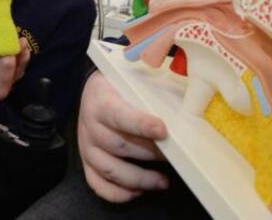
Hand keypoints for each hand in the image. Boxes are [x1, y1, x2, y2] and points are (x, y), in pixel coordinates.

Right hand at [78, 71, 168, 201]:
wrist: (92, 91)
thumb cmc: (119, 86)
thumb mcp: (131, 79)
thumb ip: (150, 89)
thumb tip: (184, 98)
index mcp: (101, 101)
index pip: (120, 116)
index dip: (141, 125)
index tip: (163, 131)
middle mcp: (90, 126)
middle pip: (120, 146)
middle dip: (150, 153)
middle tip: (175, 156)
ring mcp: (87, 147)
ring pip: (112, 169)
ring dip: (140, 178)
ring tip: (163, 181)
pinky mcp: (86, 163)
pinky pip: (99, 184)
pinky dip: (119, 193)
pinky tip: (140, 191)